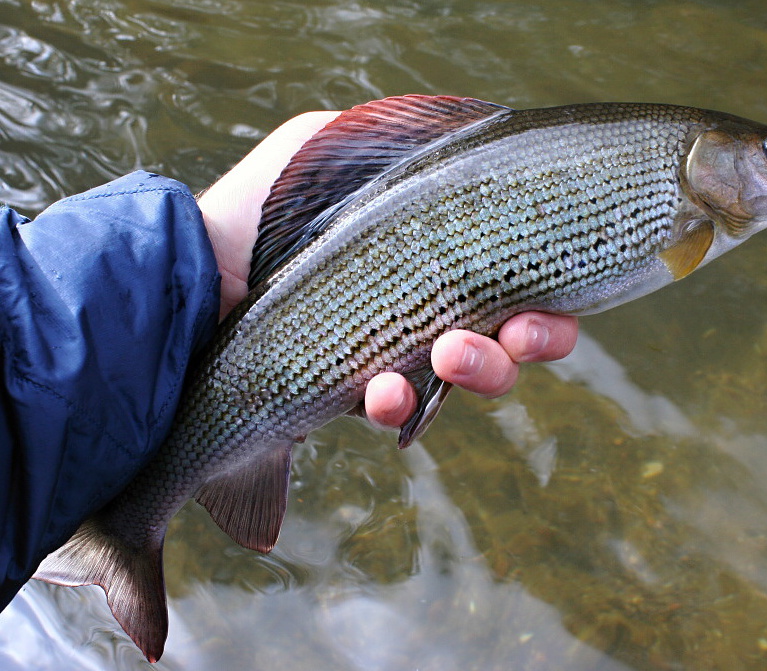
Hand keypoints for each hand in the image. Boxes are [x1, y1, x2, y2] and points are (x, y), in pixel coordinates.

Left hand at [196, 111, 578, 429]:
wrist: (190, 269)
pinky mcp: (352, 392)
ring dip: (478, 372)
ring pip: (470, 380)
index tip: (540, 308)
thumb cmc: (263, 203)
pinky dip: (398, 403)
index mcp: (438, 253)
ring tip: (448, 354)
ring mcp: (394, 352)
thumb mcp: (332, 144)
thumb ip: (406, 139)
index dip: (546, 304)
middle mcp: (428, 304)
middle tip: (514, 334)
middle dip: (527, 343)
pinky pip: (397, 409)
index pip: (518, 283)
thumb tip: (475, 134)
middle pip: (514, 340)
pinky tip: (379, 391)